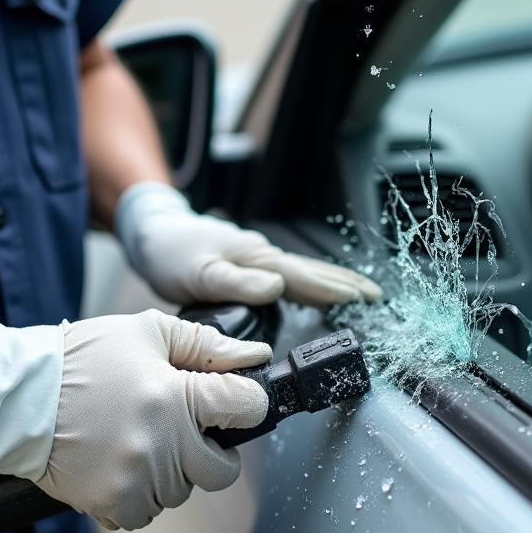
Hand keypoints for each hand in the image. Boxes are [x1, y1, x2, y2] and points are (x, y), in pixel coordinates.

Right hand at [0, 310, 270, 529]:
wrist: (17, 397)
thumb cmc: (80, 360)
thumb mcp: (147, 332)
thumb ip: (207, 346)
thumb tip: (254, 358)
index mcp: (177, 397)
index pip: (248, 407)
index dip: (244, 401)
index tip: (228, 401)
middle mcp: (164, 444)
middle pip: (223, 469)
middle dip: (211, 450)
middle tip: (181, 430)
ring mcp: (140, 479)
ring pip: (182, 491)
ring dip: (169, 471)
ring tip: (135, 439)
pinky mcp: (114, 504)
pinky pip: (146, 512)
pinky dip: (138, 493)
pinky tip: (117, 463)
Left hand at [114, 183, 381, 306]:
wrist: (154, 234)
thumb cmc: (172, 255)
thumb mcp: (199, 274)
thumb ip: (236, 282)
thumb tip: (276, 287)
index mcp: (257, 260)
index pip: (304, 277)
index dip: (334, 289)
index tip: (363, 298)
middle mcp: (263, 256)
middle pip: (313, 271)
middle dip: (346, 282)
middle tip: (377, 296)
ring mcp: (259, 257)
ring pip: (304, 271)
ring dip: (333, 282)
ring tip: (358, 294)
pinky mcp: (251, 263)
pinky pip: (290, 275)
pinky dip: (310, 282)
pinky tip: (315, 291)